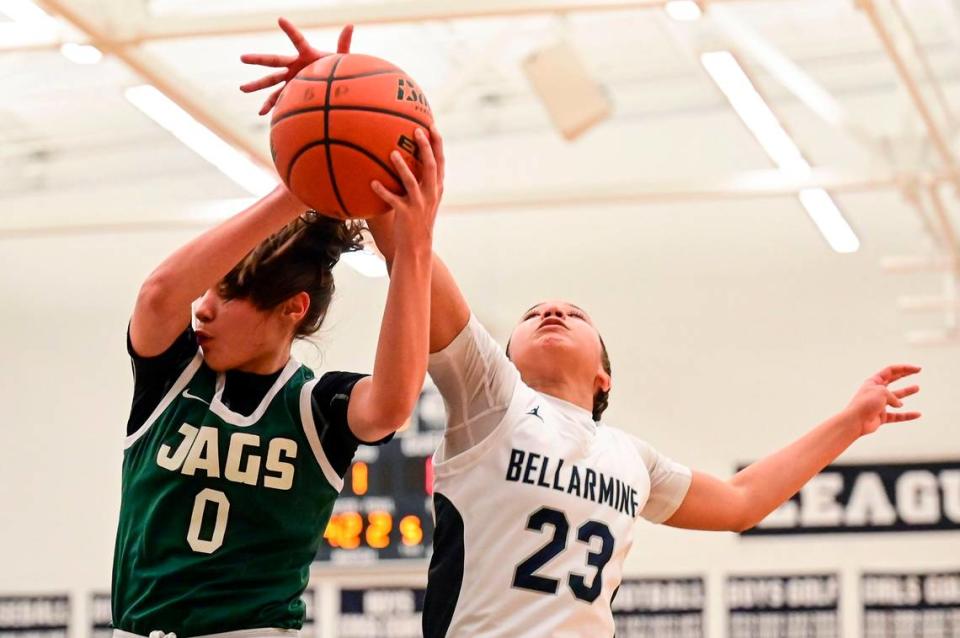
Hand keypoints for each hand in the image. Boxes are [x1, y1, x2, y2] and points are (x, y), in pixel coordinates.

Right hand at [240, 18, 352, 114]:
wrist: (335, 85)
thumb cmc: (338, 70)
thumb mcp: (342, 58)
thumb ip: (344, 44)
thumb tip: (350, 25)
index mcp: (306, 54)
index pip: (298, 40)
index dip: (290, 30)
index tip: (280, 19)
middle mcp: (294, 66)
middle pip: (274, 62)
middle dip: (258, 60)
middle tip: (243, 57)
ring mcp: (290, 79)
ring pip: (270, 83)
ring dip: (257, 86)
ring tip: (242, 89)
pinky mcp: (291, 92)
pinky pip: (278, 99)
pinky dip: (271, 106)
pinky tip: (262, 113)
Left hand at [370, 127, 442, 252]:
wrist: (417, 246)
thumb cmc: (417, 220)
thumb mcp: (424, 200)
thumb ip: (419, 181)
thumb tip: (404, 159)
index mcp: (436, 188)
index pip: (440, 162)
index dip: (437, 144)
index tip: (431, 126)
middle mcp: (430, 194)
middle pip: (431, 166)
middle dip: (425, 148)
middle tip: (416, 131)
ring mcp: (419, 204)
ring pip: (412, 182)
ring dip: (402, 168)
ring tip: (392, 154)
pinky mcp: (406, 213)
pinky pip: (393, 200)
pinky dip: (383, 191)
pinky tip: (372, 183)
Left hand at [845, 365, 921, 434]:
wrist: (856, 422)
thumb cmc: (865, 404)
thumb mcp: (882, 392)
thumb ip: (893, 396)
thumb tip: (899, 404)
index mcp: (873, 382)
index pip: (890, 371)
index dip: (905, 368)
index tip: (918, 369)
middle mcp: (876, 391)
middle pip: (892, 380)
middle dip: (904, 374)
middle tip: (917, 371)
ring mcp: (879, 404)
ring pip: (896, 397)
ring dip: (906, 392)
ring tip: (917, 388)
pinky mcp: (881, 416)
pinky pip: (897, 416)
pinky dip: (907, 415)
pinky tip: (918, 414)